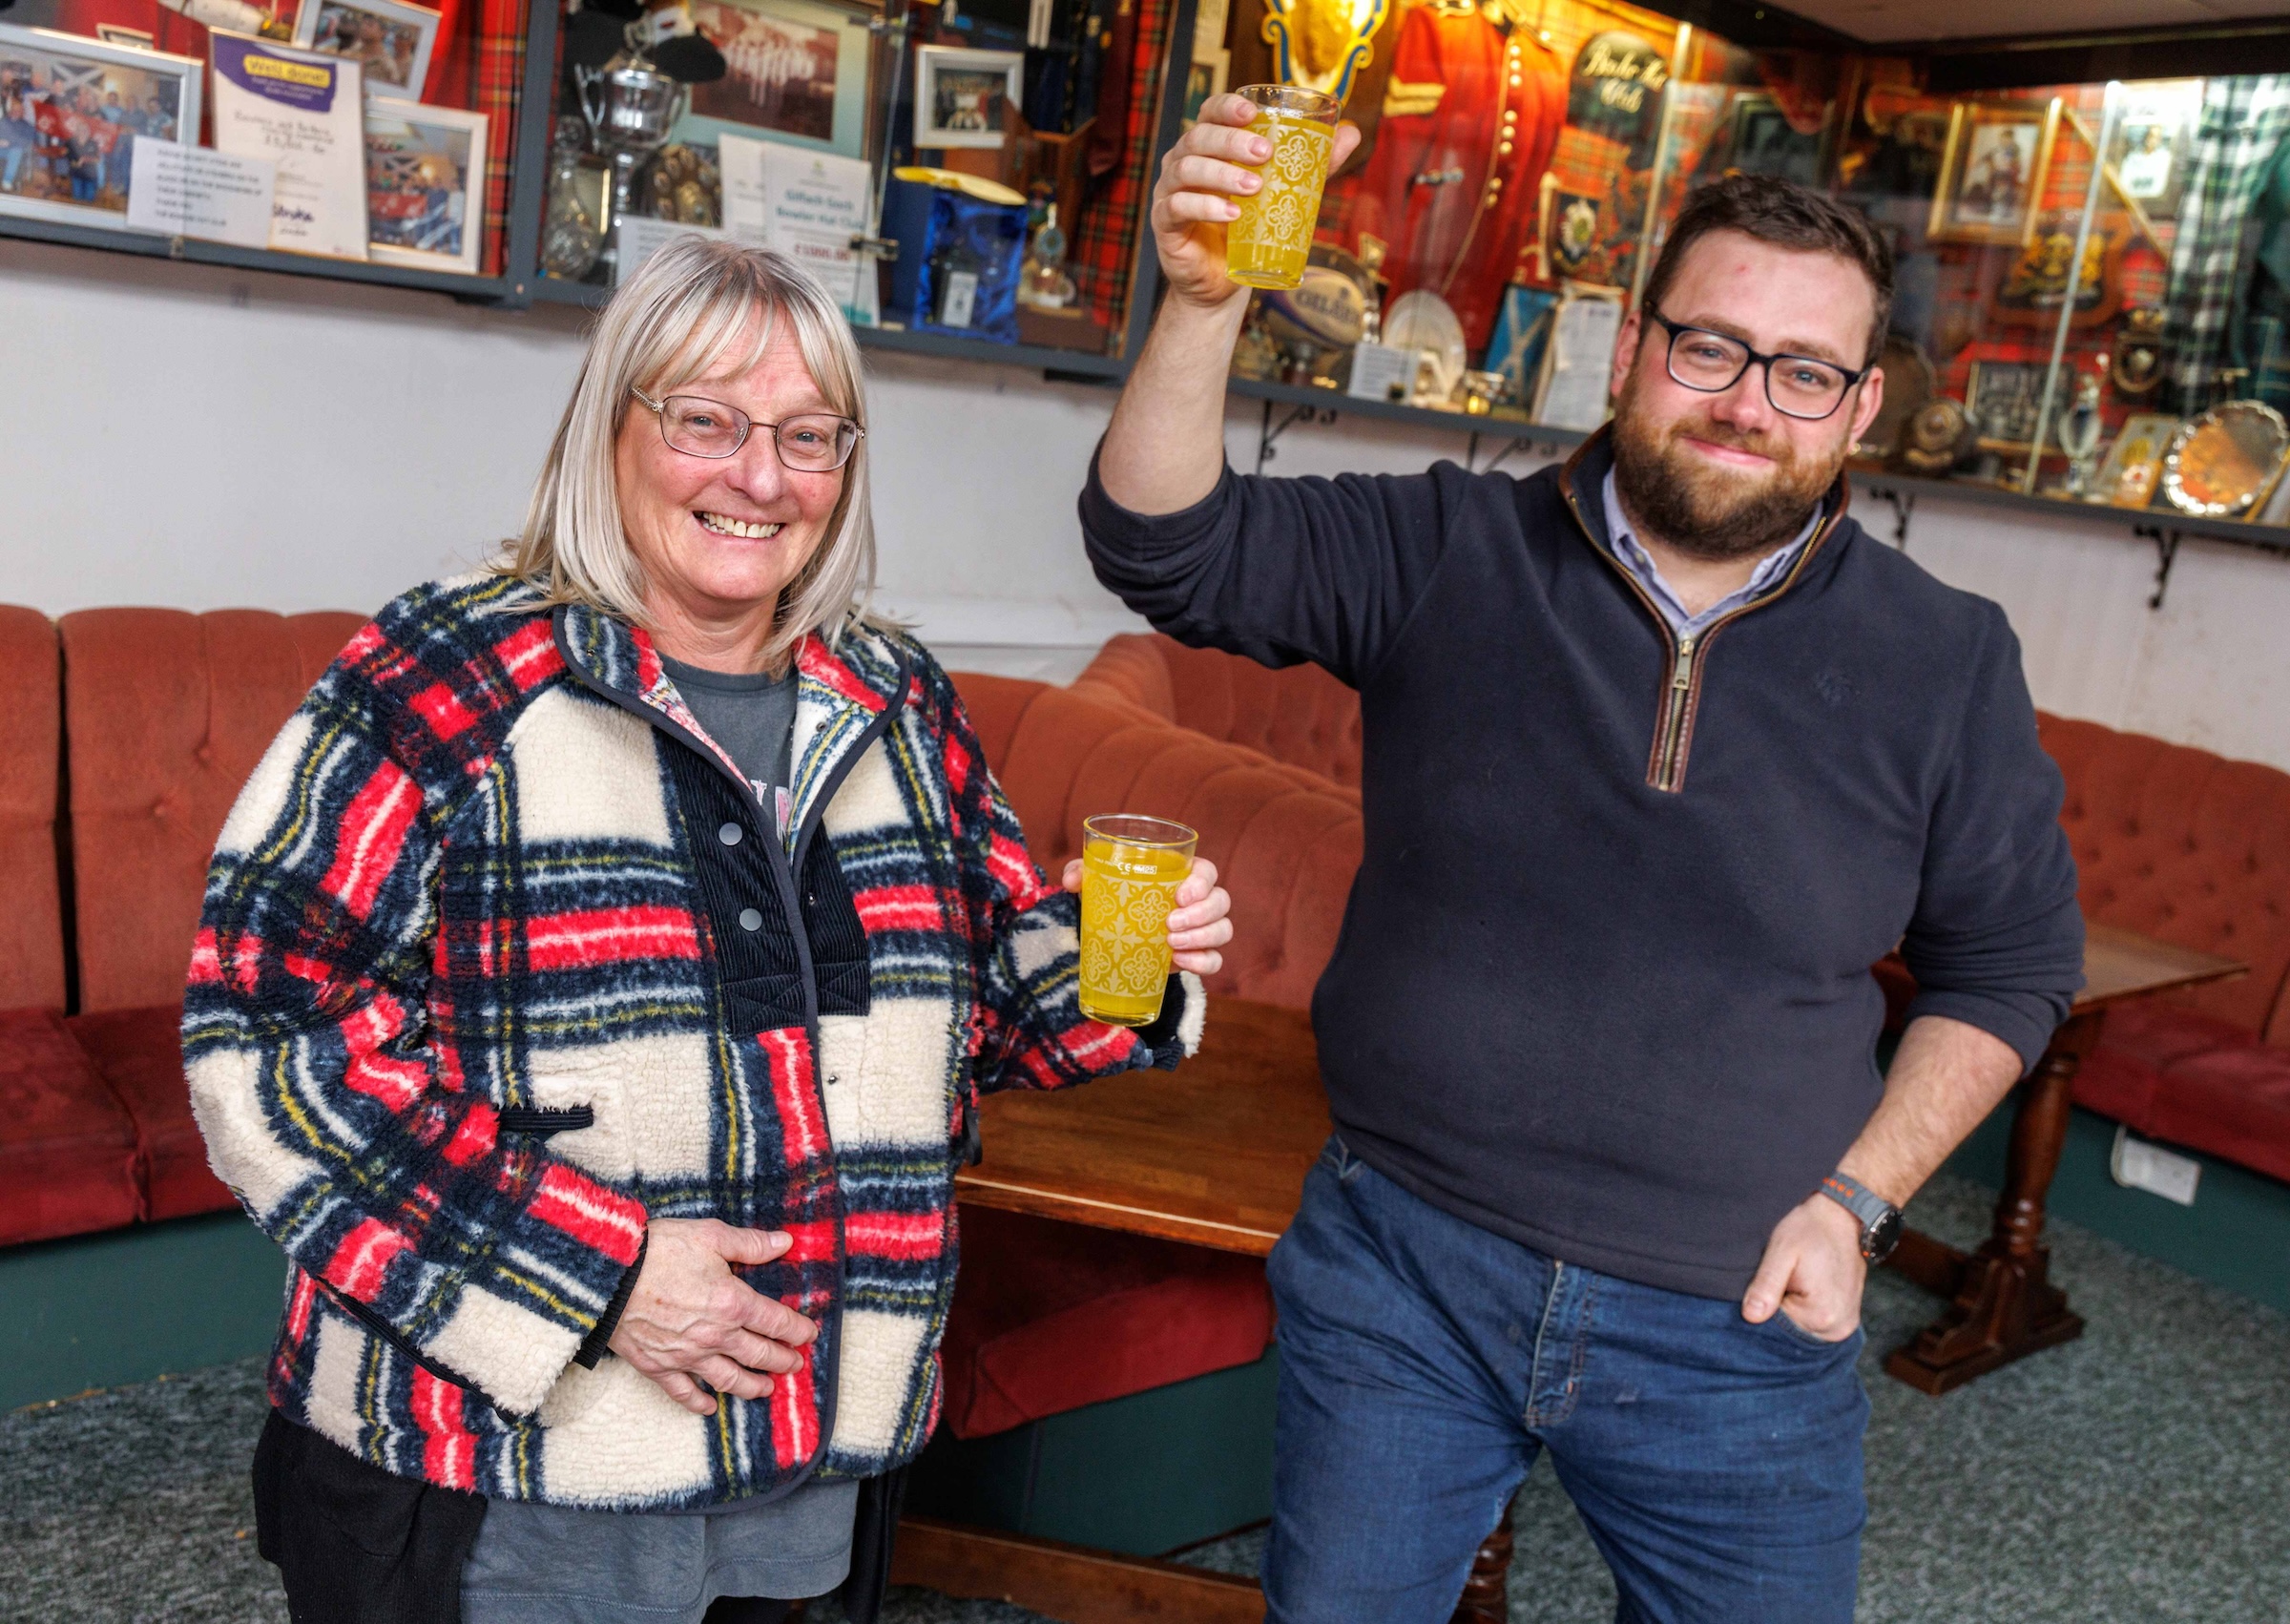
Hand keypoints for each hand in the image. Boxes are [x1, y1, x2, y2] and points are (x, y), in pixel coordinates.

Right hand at [607, 1218, 819, 1415]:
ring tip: (766, 1389)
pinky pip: (683, 1392)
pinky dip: (698, 1403)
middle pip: (759, 1355)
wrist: (608, 1275)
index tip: (808, 1335)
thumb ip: (751, 1244)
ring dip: (751, 1386)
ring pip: (728, 1380)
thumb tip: (785, 1243)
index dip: (797, 1330)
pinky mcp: (658, 1366)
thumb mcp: (711, 1235)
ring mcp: (687, 1356)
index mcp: (734, 1304)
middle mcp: (716, 1336)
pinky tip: (709, 1408)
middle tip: (794, 1365)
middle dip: (781, 1361)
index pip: (777, 1322)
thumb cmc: (660, 1251)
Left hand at [1062, 854, 1233, 976]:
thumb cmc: (1115, 900)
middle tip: (1169, 924)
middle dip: (1201, 914)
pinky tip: (1179, 962)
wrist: (1115, 938)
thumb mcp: (1097, 883)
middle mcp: (1200, 901)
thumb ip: (1082, 873)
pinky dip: (1203, 962)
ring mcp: (1202, 930)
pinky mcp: (1197, 956)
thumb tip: (1074, 880)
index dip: (1201, 882)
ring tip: (1170, 944)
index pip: (1207, 871)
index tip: (1179, 896)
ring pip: (1223, 930)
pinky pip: (1215, 961)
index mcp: (1183, 875)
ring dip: (1202, 937)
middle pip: (1221, 901)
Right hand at [1148, 94, 1360, 310]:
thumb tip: (1352, 133)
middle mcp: (1183, 161)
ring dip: (1222, 174)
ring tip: (1254, 187)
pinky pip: (1178, 207)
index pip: (1209, 113)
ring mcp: (1169, 191)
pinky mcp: (1165, 223)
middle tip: (1264, 153)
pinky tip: (1231, 213)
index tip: (1252, 111)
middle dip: (1231, 141)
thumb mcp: (1283, 192)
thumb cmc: (1250, 228)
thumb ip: (1312, 164)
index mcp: (1209, 146)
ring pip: (1187, 169)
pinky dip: (1204, 207)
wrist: (1224, 281)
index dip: (1226, 106)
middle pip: (1199, 137)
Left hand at [1741, 1191, 1865, 1341]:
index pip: (1776, 1327)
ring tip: (1795, 1278)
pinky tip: (1805, 1285)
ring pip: (1802, 1327)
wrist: (1841, 1215)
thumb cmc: (1810, 1229)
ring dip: (1792, 1307)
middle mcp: (1838, 1328)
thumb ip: (1766, 1285)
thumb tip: (1751, 1317)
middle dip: (1778, 1307)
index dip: (1765, 1305)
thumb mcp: (1782, 1251)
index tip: (1770, 1280)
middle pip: (1791, 1331)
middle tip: (1783, 1276)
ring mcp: (1844, 1326)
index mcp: (1822, 1316)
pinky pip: (1815, 1323)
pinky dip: (1804, 1308)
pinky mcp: (1846, 1319)